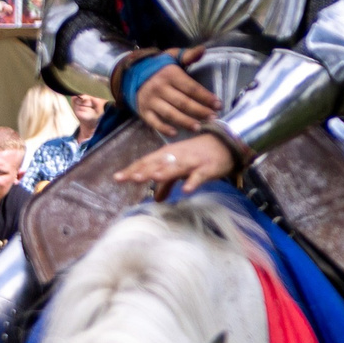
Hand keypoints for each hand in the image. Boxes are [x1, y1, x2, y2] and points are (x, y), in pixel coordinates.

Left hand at [112, 131, 239, 196]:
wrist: (226, 143)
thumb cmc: (199, 155)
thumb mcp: (180, 167)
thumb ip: (167, 183)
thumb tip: (155, 199)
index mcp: (168, 154)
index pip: (146, 162)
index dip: (133, 170)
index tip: (117, 178)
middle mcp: (177, 156)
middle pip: (158, 163)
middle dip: (145, 170)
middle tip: (131, 178)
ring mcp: (192, 162)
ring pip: (177, 167)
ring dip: (165, 172)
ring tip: (153, 178)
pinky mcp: (208, 168)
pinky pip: (199, 176)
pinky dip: (193, 182)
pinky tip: (186, 190)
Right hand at [133, 50, 219, 134]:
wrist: (131, 72)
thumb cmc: (159, 66)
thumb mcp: (172, 56)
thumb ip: (188, 55)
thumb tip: (202, 49)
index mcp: (170, 75)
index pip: (191, 88)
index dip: (205, 97)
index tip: (218, 104)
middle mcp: (160, 88)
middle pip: (183, 102)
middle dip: (199, 111)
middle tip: (213, 118)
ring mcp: (150, 101)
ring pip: (170, 113)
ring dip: (185, 121)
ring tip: (198, 127)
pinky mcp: (143, 110)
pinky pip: (153, 121)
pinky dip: (163, 128)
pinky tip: (175, 133)